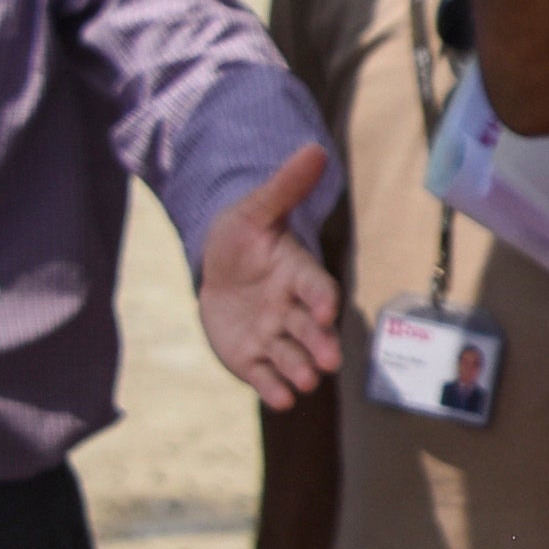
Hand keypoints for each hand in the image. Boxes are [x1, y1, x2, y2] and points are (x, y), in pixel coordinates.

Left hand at [202, 144, 341, 404]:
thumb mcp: (255, 210)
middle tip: (329, 361)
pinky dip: (274, 389)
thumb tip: (315, 148)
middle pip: (311, 331)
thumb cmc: (242, 238)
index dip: (322, 299)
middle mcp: (292, 310)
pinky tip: (280, 400)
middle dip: (320, 345)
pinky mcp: (254, 358)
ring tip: (305, 383)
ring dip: (300, 370)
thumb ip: (285, 188)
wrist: (218, 272)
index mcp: (297, 274)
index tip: (326, 310)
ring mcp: (275, 337)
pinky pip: (267, 376)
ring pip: (292, 357)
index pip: (316, 287)